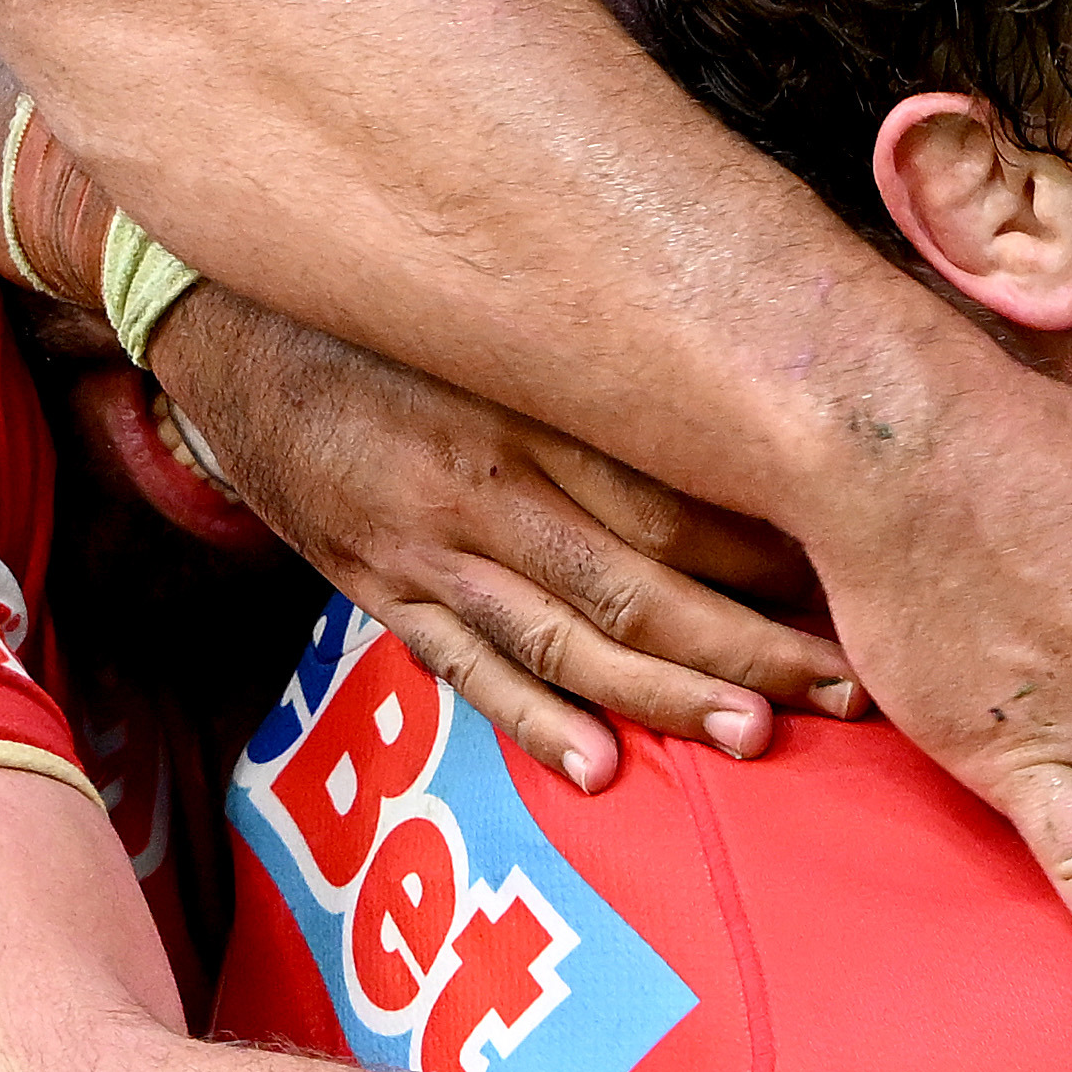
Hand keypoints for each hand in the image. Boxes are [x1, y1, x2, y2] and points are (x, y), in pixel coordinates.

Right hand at [149, 288, 849, 777]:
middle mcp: (485, 483)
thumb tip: (745, 390)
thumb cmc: (388, 302)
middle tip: (849, 689)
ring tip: (758, 735)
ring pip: (567, 639)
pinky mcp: (376, 586)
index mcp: (532, 403)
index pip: (677, 495)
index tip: (856, 581)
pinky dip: (531, 720)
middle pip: (642, 581)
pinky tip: (599, 769)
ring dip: (667, 696)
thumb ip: (607, 352)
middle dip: (751, 642)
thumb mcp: (499, 306)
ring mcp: (424, 546)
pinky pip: (464, 667)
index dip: (772, 549)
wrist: (216, 312)